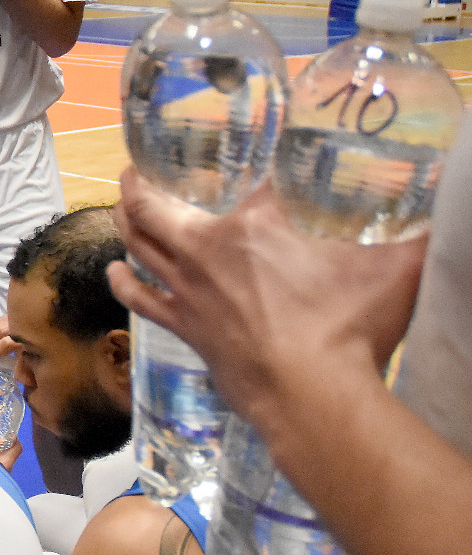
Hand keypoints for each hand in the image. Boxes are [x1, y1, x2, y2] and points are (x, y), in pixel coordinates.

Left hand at [107, 169, 425, 427]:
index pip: (240, 181)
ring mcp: (188, 291)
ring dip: (124, 222)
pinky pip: (140, 298)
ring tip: (121, 206)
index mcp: (252, 225)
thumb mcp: (394, 267)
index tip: (243, 158)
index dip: (241, 167)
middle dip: (140, 183)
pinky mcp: (183, 326)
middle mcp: (205, 251)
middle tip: (137, 170)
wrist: (310, 395)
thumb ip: (416, 235)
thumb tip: (442, 212)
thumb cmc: (347, 329)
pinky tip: (114, 270)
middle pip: (154, 207)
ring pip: (137, 245)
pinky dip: (122, 280)